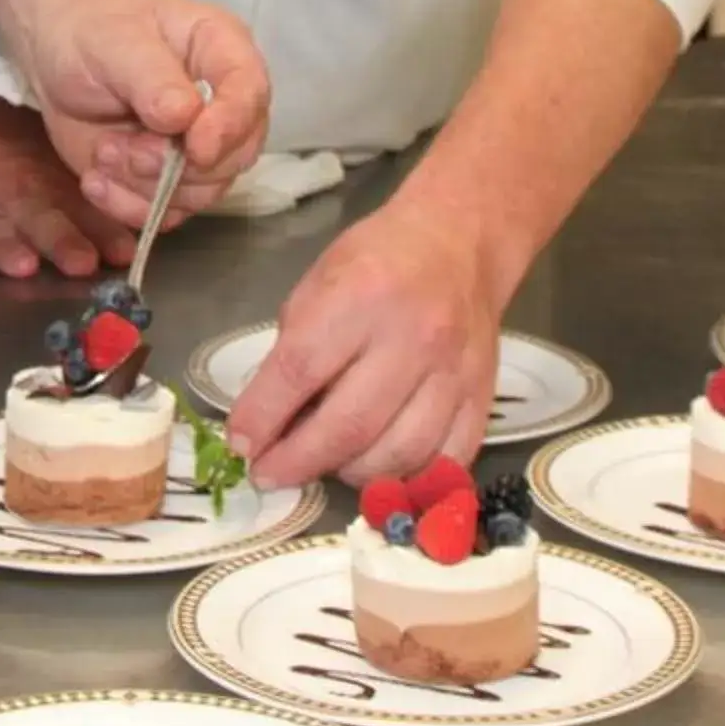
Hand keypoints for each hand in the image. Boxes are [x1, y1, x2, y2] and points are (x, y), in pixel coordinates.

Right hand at [0, 50, 131, 278]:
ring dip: (9, 251)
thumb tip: (150, 189)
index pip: (85, 210)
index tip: (124, 251)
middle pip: (44, 223)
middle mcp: (20, 200)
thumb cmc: (3, 127)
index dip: (105, 232)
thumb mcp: (50, 143)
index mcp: (52, 182)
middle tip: (82, 261)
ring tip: (21, 263)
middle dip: (63, 243)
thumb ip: (91, 171)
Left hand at [25, 0, 270, 231]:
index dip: (230, 126)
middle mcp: (224, 104)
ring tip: (101, 153)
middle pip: (235, 155)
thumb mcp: (114, 43)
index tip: (195, 148)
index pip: (250, 93)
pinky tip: (95, 180)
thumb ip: (151, 77)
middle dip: (174, 164)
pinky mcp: (172, 180)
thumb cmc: (93, 35)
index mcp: (222, 50)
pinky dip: (128, 206)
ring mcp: (201, 147)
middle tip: (117, 148)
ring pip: (202, 191)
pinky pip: (167, 213)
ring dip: (145, 185)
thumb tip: (184, 116)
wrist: (59, 61)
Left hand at [223, 191, 504, 489]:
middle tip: (269, 474)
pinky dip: (406, 480)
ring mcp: (454, 374)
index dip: (263, 417)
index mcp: (360, 297)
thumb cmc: (376, 260)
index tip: (241, 444)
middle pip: (348, 426)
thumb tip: (269, 420)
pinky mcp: (483, 399)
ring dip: (349, 476)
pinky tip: (378, 471)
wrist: (459, 244)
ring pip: (398, 455)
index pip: (299, 370)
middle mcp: (411, 339)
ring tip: (324, 467)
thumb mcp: (318, 284)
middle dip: (298, 462)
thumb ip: (295, 349)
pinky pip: (445, 462)